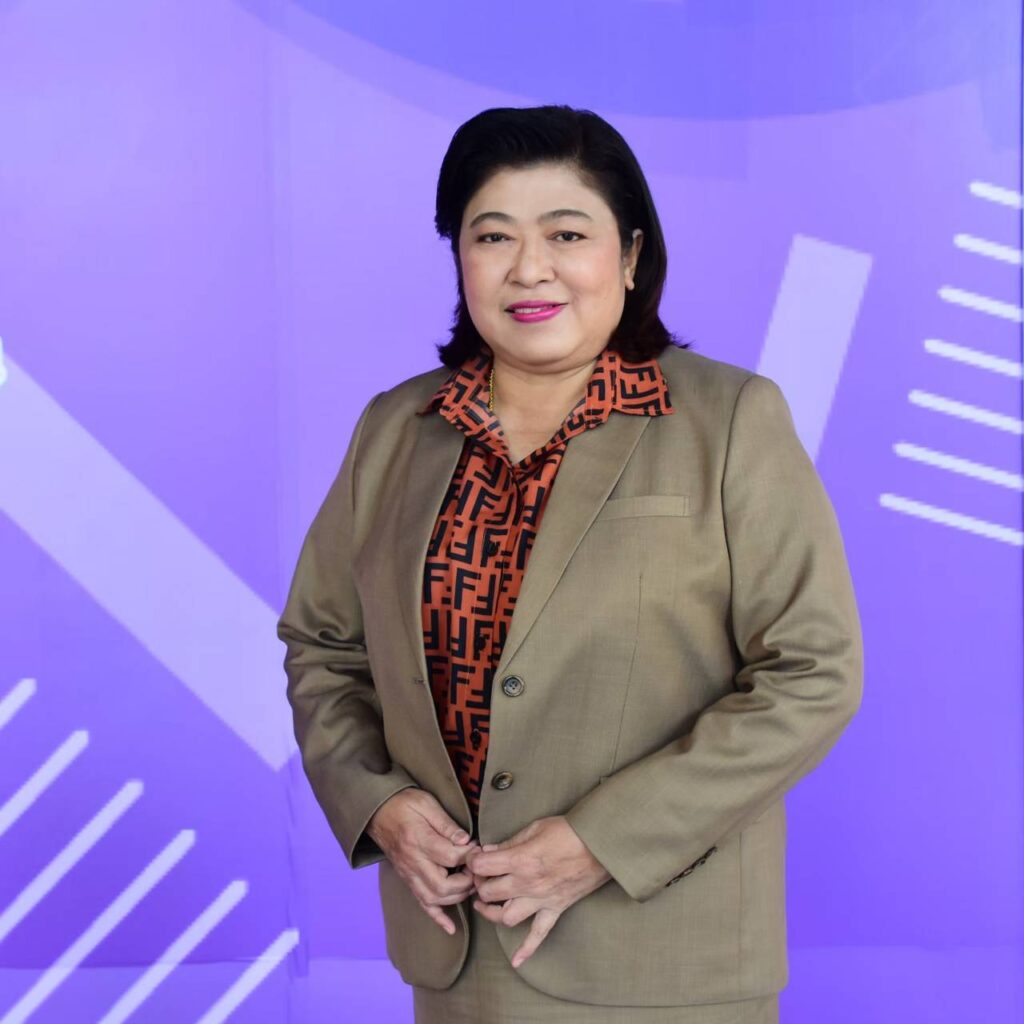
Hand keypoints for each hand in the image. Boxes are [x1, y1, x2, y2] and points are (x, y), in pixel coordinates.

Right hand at [367, 788, 479, 935]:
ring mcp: (409, 874)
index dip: (469, 855)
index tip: (478, 848)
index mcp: (418, 840)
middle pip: (442, 885)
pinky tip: (450, 927)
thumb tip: (466, 841)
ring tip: (471, 885)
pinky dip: (437, 917)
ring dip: (456, 897)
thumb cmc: (404, 804)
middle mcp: (413, 862)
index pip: (449, 857)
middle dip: (466, 882)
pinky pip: (422, 903)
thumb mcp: (426, 803)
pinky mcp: (408, 880)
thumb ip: (446, 824)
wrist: (378, 812)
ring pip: (433, 898)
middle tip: (478, 870)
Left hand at [466, 815, 611, 968]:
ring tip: (488, 904)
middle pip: (489, 893)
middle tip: (482, 875)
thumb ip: (510, 842)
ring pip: (506, 917)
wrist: (600, 844)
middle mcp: (527, 884)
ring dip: (493, 912)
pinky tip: (517, 961)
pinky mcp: (555, 908)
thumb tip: (489, 851)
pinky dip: (527, 948)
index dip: (473, 860)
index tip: (475, 857)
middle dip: (480, 883)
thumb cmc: (568, 831)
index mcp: (520, 860)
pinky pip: (539, 934)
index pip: (482, 866)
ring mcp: (541, 900)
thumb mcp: (535, 828)